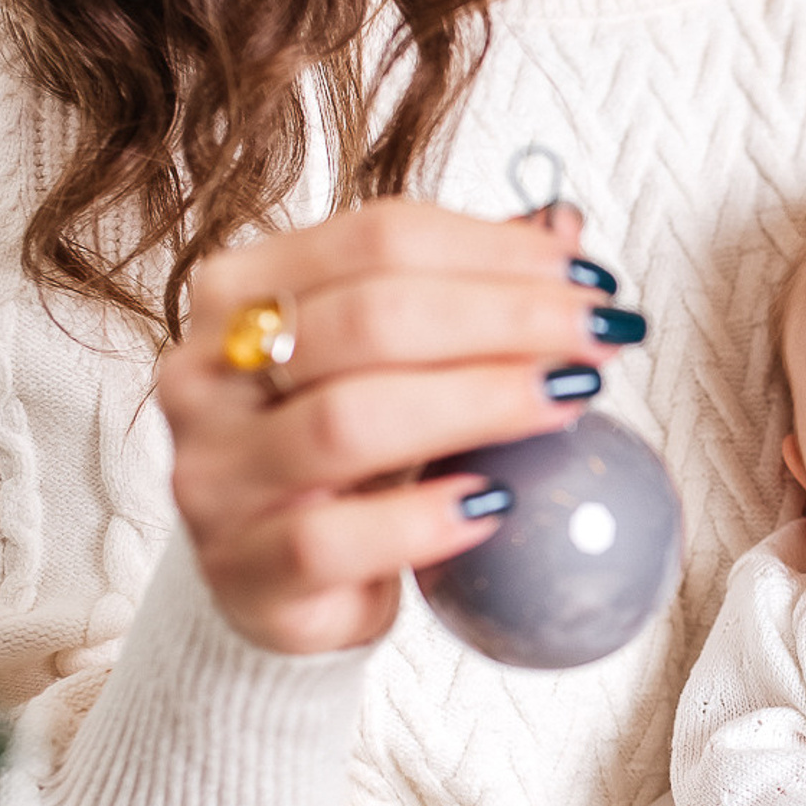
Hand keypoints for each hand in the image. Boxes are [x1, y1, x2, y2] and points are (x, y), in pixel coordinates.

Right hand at [159, 199, 629, 653]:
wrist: (284, 579)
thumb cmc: (348, 454)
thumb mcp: (401, 359)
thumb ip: (468, 290)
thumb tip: (565, 226)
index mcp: (242, 290)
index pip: (379, 238)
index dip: (498, 252)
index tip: (590, 281)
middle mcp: (207, 374)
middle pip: (370, 319)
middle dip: (507, 319)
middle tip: (598, 337)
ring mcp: (214, 476)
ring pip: (350, 421)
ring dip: (481, 403)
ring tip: (570, 400)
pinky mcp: (242, 572)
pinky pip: (331, 539)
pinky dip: (423, 520)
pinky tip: (497, 504)